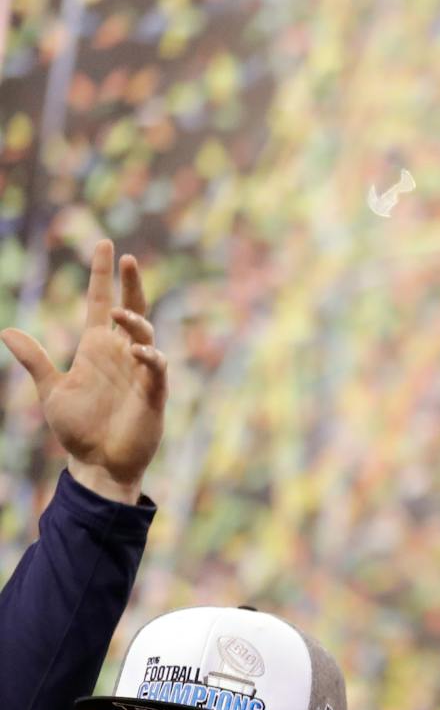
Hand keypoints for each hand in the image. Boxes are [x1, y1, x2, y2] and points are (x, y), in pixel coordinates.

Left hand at [3, 239, 167, 502]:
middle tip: (127, 257)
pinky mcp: (152, 393)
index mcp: (98, 348)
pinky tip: (138, 350)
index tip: (105, 245)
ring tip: (118, 312)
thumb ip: (34, 359)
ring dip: (135, 318)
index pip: (101, 302)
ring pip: (145, 332)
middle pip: (132, 308)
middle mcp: (121, 354)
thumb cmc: (78, 429)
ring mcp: (139, 372)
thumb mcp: (51, 390)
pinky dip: (150, 355)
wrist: (97, 464)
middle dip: (130, 283)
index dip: (103, 275)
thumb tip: (7, 330)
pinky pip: (156, 367)